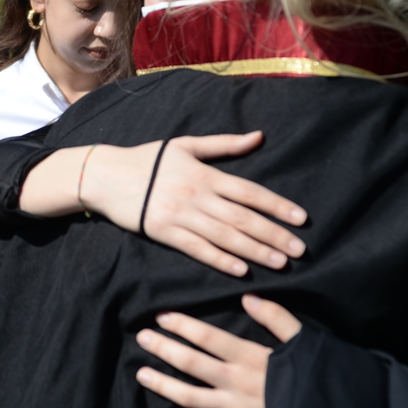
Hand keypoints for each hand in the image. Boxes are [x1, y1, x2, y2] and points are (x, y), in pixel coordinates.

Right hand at [84, 133, 306, 275]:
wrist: (107, 175)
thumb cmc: (148, 159)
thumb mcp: (186, 145)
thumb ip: (224, 145)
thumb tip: (259, 137)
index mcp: (204, 173)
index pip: (249, 191)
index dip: (276, 206)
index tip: (300, 219)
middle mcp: (196, 195)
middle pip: (242, 217)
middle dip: (273, 235)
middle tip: (299, 250)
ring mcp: (180, 216)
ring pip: (224, 236)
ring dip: (254, 251)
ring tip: (279, 263)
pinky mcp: (164, 233)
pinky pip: (197, 249)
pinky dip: (220, 260)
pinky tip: (240, 271)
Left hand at [135, 295, 301, 407]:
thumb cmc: (319, 376)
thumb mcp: (303, 341)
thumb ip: (276, 317)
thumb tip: (248, 298)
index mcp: (251, 358)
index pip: (209, 338)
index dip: (183, 326)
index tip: (162, 317)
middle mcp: (238, 384)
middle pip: (192, 364)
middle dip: (164, 349)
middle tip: (142, 337)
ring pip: (191, 398)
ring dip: (164, 385)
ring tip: (142, 374)